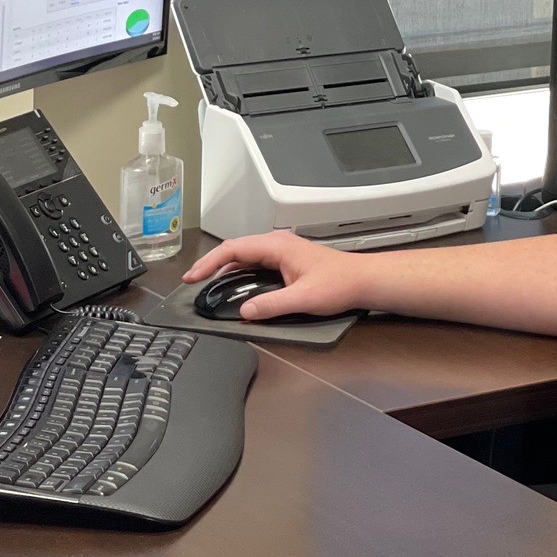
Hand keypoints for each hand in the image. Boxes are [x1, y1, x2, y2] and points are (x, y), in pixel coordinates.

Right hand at [179, 230, 371, 318]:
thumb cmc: (340, 283)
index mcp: (277, 246)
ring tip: (208, 284)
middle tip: (194, 281)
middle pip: (235, 250)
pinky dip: (240, 272)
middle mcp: (277, 244)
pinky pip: (256, 262)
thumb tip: (244, 312)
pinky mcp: (287, 261)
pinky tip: (235, 285)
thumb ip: (271, 305)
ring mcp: (283, 251)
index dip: (209, 263)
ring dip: (225, 268)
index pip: (233, 249)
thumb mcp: (303, 299)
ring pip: (245, 256)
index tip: (193, 277)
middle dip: (212, 265)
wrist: (363, 281)